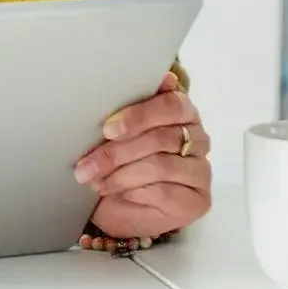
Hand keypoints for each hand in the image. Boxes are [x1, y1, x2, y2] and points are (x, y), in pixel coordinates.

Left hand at [73, 72, 211, 241]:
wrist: (120, 207)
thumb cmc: (120, 161)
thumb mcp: (116, 133)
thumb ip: (127, 109)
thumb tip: (153, 82)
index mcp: (182, 112)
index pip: (171, 105)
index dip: (139, 115)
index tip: (108, 129)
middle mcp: (198, 139)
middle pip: (161, 138)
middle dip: (117, 152)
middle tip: (87, 165)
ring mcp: (200, 171)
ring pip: (160, 166)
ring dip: (121, 175)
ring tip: (95, 180)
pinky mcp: (197, 200)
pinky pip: (164, 192)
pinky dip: (134, 192)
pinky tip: (116, 193)